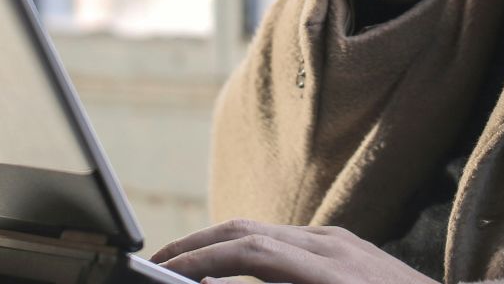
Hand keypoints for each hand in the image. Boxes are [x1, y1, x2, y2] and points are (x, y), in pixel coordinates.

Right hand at [151, 218, 437, 283]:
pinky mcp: (346, 245)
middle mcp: (332, 246)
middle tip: (156, 265)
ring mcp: (340, 241)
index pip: (248, 255)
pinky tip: (231, 271)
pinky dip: (247, 250)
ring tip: (183, 268)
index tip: (166, 273)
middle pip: (247, 230)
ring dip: (218, 245)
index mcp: (330, 272)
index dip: (201, 262)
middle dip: (197, 246)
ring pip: (263, 230)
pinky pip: (284, 239)